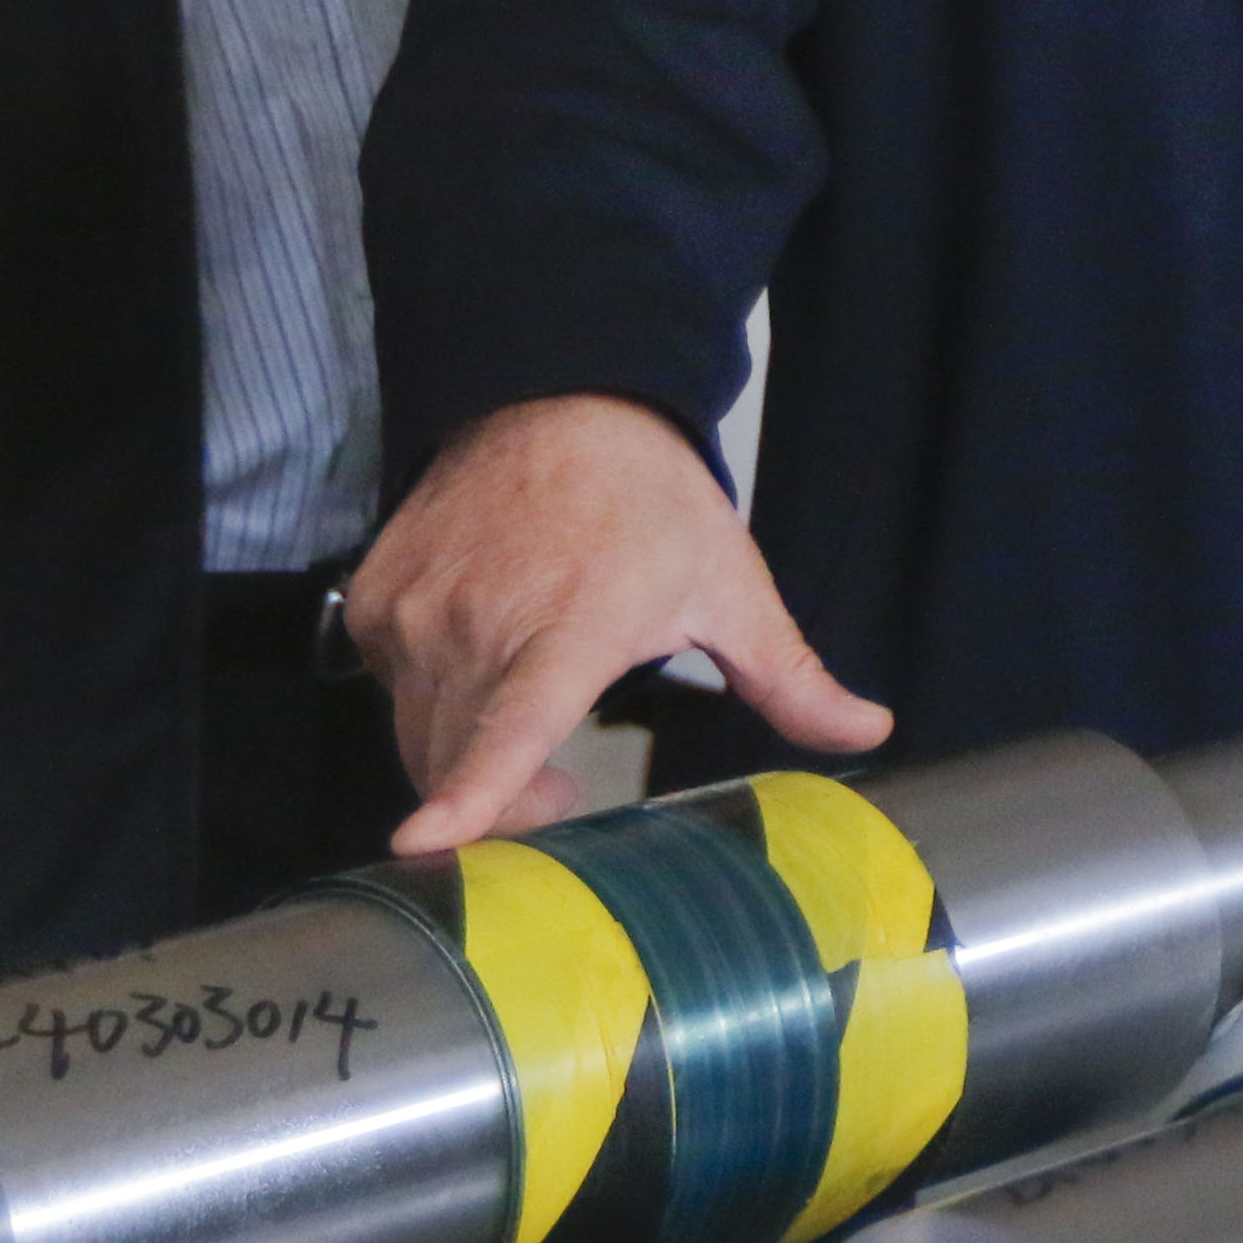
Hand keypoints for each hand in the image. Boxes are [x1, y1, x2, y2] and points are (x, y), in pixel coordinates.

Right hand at [346, 393, 889, 853]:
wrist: (557, 400)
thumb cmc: (647, 499)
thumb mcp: (731, 583)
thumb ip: (791, 675)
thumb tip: (868, 727)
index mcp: (575, 626)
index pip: (513, 726)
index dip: (472, 792)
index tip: (426, 842)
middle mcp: (481, 624)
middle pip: (457, 768)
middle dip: (505, 807)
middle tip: (564, 787)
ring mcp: (418, 613)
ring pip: (419, 739)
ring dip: (463, 757)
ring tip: (530, 721)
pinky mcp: (375, 604)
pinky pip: (390, 690)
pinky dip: (431, 697)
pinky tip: (483, 655)